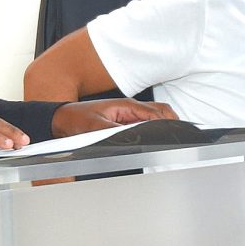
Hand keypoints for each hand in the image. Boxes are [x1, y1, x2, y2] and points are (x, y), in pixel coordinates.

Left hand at [52, 97, 175, 136]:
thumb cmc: (75, 119)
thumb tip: (134, 137)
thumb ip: (116, 132)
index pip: (157, 113)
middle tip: (183, 136)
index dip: (170, 123)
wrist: (61, 118)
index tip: (180, 132)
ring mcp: (128, 114)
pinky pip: (145, 123)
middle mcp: (130, 108)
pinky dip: (155, 128)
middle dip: (174, 122)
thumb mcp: (95, 128)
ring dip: (165, 124)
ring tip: (174, 138)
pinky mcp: (124, 121)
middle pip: (161, 112)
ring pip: (155, 117)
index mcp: (127, 106)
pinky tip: (156, 139)